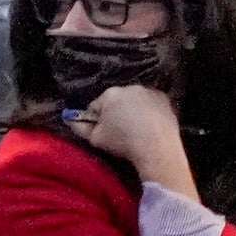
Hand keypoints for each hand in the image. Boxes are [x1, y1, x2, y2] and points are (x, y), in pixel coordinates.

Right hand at [73, 82, 191, 190]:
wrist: (157, 147)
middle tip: (120, 132)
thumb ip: (81, 128)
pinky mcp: (165, 100)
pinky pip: (152, 105)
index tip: (101, 131)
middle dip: (116, 113)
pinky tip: (151, 127)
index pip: (96, 105)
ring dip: (134, 111)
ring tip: (137, 131)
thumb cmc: (123, 142)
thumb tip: (71, 121)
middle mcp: (129, 88)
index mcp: (110, 94)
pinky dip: (150, 113)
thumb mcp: (96, 139)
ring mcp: (149, 92)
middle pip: (117, 101)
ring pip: (136, 101)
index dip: (96, 120)